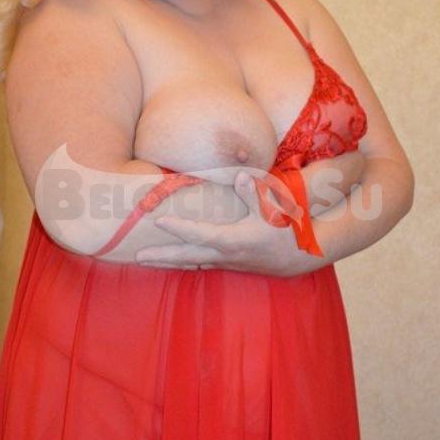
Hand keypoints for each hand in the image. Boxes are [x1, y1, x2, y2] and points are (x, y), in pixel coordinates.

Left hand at [134, 171, 325, 275]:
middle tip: (136, 256)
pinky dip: (182, 262)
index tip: (158, 221)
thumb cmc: (288, 227)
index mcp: (236, 240)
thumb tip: (240, 175)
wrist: (302, 255)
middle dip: (162, 256)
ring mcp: (227, 263)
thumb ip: (254, 192)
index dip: (180, 229)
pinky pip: (199, 265)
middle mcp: (227, 255)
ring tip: (143, 260)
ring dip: (167, 262)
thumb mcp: (275, 208)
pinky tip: (168, 261)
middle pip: (188, 258)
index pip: (202, 235)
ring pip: (191, 264)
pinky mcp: (229, 265)